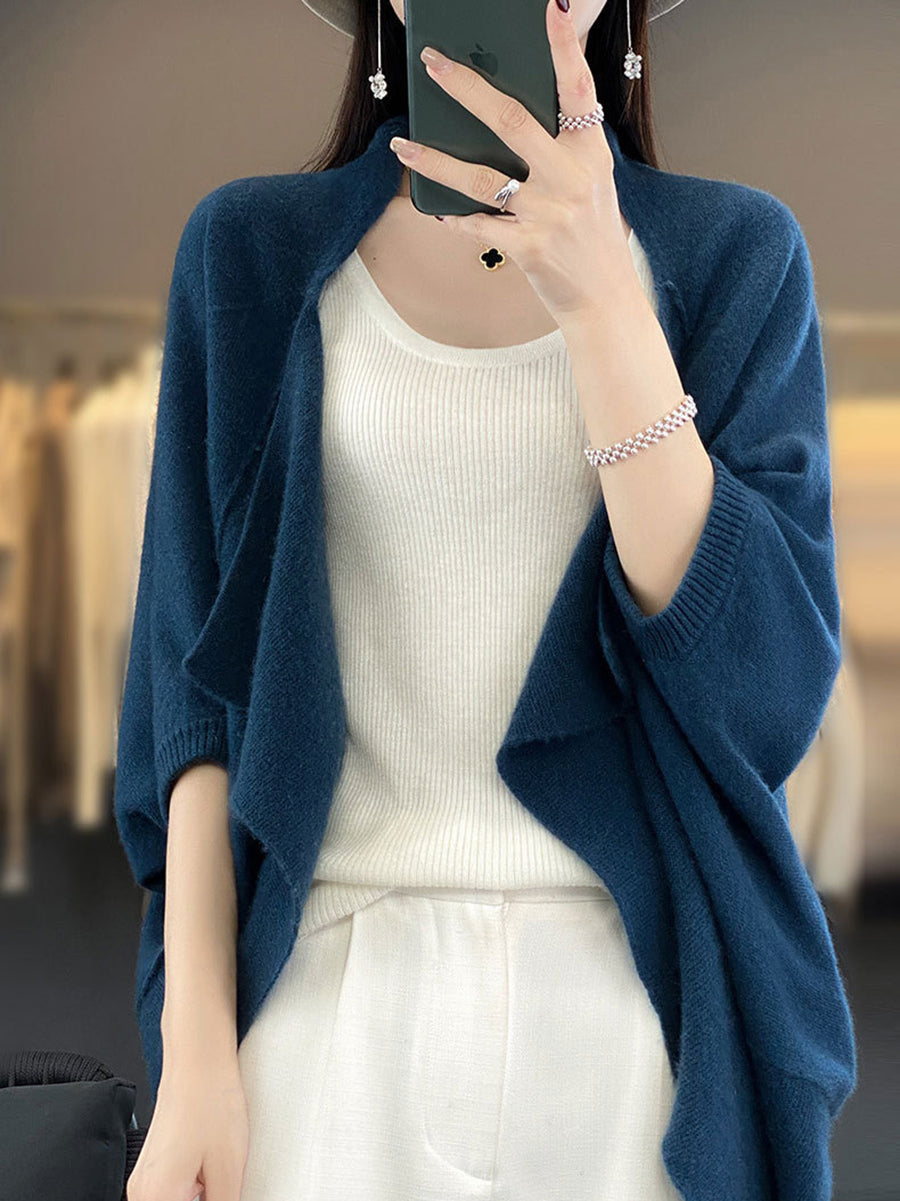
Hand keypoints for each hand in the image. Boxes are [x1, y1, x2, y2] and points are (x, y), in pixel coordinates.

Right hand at [126, 1047, 248, 1200]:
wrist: (199, 1059)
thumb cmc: (212, 1099)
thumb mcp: (228, 1169)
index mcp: (157, 1196)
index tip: (225, 1197)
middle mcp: (141, 1192)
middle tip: (224, 1189)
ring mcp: (143, 1178)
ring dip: (199, 1200)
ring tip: (219, 1180)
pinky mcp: (152, 1167)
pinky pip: (169, 1194)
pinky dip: (190, 1193)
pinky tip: (211, 1177)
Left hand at [389, 0, 633, 326]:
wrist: (605, 298)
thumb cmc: (591, 236)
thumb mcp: (591, 181)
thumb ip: (560, 147)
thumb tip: (504, 116)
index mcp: (589, 151)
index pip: (577, 87)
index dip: (564, 46)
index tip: (552, 6)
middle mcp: (570, 177)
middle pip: (510, 120)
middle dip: (465, 87)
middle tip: (432, 63)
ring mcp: (549, 213)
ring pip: (479, 176)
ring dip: (434, 160)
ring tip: (403, 144)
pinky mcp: (529, 247)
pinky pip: (478, 225)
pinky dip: (454, 218)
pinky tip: (434, 210)